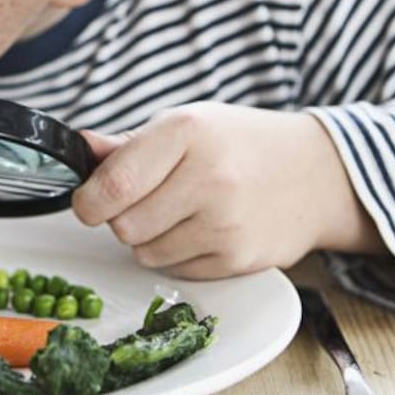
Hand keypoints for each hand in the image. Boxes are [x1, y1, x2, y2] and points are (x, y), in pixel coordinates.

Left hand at [71, 103, 381, 278]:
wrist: (314, 173)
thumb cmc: (240, 144)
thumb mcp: (186, 124)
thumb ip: (129, 145)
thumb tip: (80, 146)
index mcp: (187, 132)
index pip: (114, 184)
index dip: (89, 201)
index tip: (88, 201)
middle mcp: (208, 177)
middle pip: (124, 225)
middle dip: (123, 217)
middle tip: (147, 200)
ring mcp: (226, 222)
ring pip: (145, 252)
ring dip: (150, 237)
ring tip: (181, 211)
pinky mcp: (238, 258)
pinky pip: (176, 270)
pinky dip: (178, 255)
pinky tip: (203, 229)